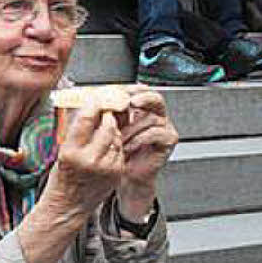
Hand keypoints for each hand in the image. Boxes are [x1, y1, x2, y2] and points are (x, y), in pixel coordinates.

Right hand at [43, 103, 124, 217]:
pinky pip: (121, 150)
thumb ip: (76, 131)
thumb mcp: (62, 151)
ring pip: (117, 137)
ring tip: (104, 130)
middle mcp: (90, 159)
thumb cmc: (62, 178)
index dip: (94, 105)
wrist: (69, 205)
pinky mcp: (117, 172)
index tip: (96, 99)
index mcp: (71, 152)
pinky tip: (107, 147)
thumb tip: (88, 108)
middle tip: (106, 111)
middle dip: (108, 116)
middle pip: (108, 126)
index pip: (87, 118)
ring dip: (113, 130)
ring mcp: (107, 167)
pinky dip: (116, 144)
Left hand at [117, 86, 176, 214]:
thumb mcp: (108, 127)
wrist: (126, 173)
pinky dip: (138, 139)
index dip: (132, 89)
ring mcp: (164, 126)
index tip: (119, 90)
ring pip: (150, 118)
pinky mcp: (169, 139)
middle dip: (142, 98)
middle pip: (155, 98)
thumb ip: (106, 112)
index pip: (141, 91)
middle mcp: (155, 114)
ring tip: (118, 138)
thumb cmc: (116, 150)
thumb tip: (92, 97)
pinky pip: (155, 133)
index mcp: (141, 108)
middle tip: (130, 103)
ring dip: (131, 128)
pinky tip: (127, 146)